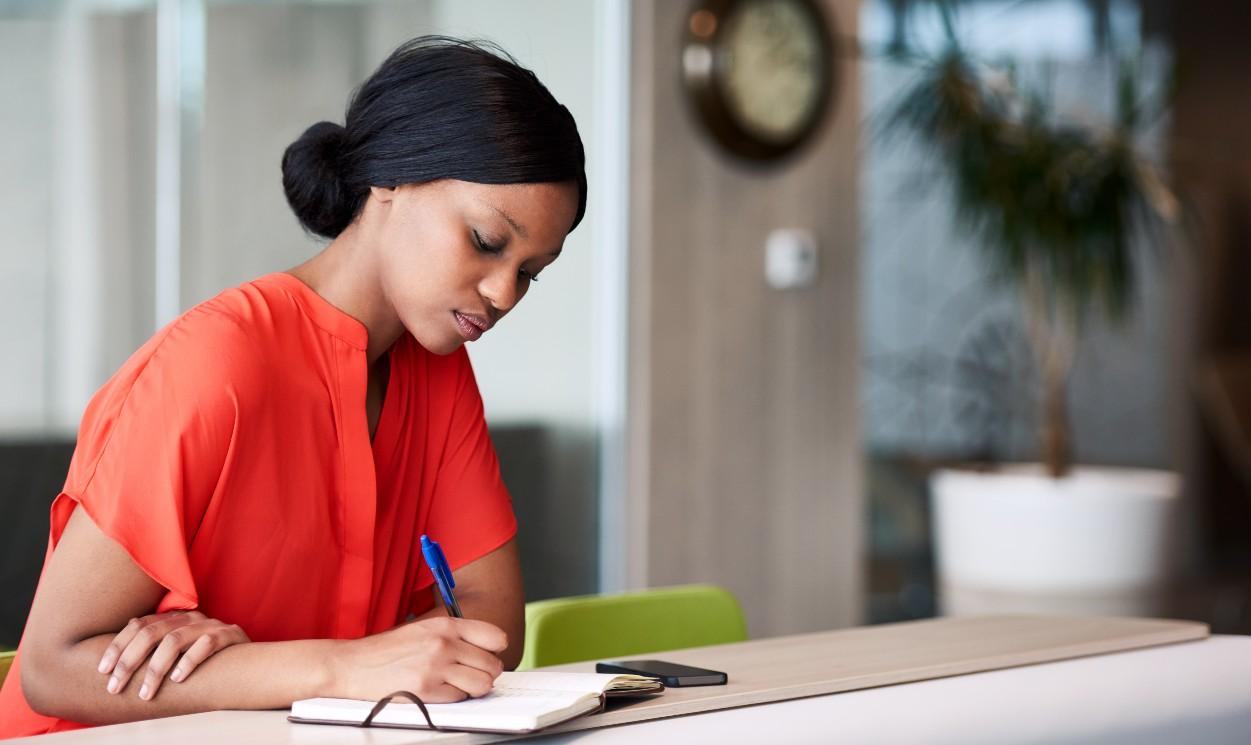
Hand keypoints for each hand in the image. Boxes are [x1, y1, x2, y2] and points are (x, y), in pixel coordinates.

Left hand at [97, 610, 249, 700]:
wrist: (250, 659)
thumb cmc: (206, 660)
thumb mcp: (177, 651)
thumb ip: (153, 650)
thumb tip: (113, 665)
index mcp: (173, 618)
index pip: (138, 625)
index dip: (118, 647)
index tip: (103, 671)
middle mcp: (189, 618)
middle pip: (151, 633)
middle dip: (129, 661)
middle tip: (116, 687)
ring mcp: (210, 625)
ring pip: (174, 640)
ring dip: (155, 669)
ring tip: (146, 692)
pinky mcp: (229, 635)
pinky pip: (207, 645)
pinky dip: (189, 661)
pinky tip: (178, 678)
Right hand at [330, 616, 506, 702]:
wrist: (352, 665)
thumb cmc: (387, 650)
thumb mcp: (423, 629)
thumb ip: (453, 636)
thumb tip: (484, 650)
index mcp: (446, 625)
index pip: (495, 637)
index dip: (495, 650)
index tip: (489, 656)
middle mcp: (444, 643)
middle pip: (492, 664)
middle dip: (486, 674)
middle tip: (472, 676)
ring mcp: (436, 667)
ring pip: (482, 684)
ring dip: (474, 688)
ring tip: (459, 685)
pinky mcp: (426, 690)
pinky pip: (460, 698)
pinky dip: (454, 698)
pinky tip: (439, 692)